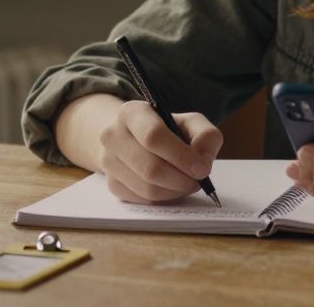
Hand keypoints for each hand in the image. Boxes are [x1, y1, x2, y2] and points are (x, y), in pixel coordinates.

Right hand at [97, 100, 222, 203]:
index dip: (181, 156)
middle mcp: (113, 135)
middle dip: (181, 179)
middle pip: (151, 168)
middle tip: (198, 181)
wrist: (136, 138)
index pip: (153, 136)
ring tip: (187, 183)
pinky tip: (172, 187)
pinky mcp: (112, 184)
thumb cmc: (167, 129)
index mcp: (132, 113)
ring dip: (175, 191)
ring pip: (147, 188)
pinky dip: (164, 198)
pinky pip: (142, 200)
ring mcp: (108, 162)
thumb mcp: (190, 122)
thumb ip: (205, 135)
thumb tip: (203, 162)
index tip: (202, 169)